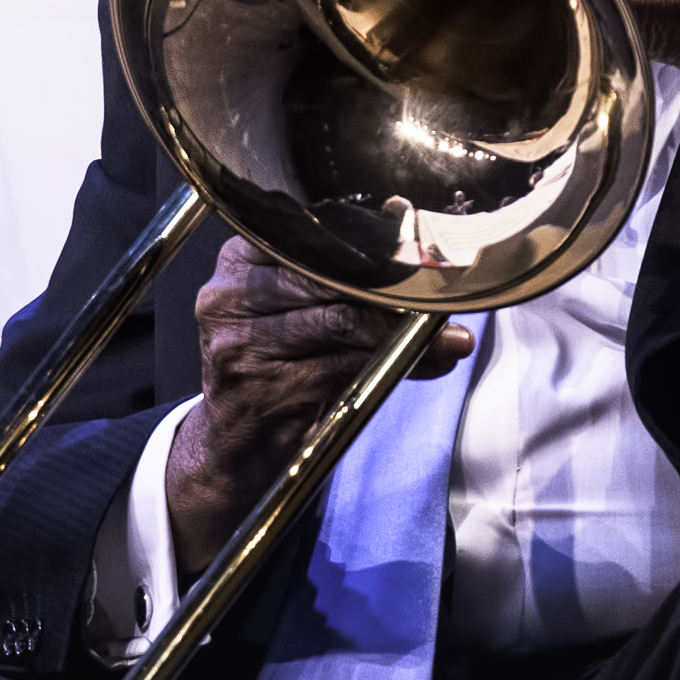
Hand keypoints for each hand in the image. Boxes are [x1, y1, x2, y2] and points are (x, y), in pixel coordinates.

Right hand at [164, 237, 473, 575]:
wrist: (231, 444)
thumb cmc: (276, 368)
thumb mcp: (299, 310)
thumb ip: (347, 277)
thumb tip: (412, 235)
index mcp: (239, 259)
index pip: (314, 235)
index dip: (374, 243)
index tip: (422, 254)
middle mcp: (231, 295)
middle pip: (330, 277)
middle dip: (397, 290)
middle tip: (445, 298)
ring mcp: (243, 343)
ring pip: (343, 321)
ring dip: (407, 332)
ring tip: (448, 340)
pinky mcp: (265, 388)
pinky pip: (346, 367)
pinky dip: (397, 365)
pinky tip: (429, 365)